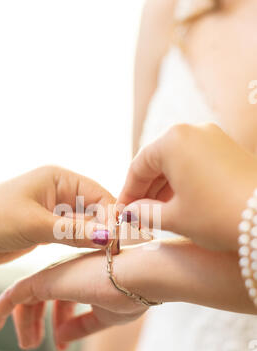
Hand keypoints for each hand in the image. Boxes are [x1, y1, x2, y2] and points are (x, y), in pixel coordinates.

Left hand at [0, 165, 114, 265]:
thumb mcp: (35, 224)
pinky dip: (83, 244)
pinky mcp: (49, 228)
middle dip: (107, 229)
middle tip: (117, 252)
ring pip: (87, 224)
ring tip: (108, 256)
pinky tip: (92, 256)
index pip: (100, 195)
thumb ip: (73, 230)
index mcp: (59, 178)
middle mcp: (60, 191)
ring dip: (96, 238)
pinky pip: (74, 234)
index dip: (113, 217)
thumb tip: (109, 237)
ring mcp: (55, 210)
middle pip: (97, 209)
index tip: (120, 240)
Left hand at [0, 248, 147, 347]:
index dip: (60, 320)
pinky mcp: (46, 279)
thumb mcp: (106, 316)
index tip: (61, 343)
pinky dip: (1, 309)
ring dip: (23, 323)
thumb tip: (61, 337)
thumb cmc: (134, 292)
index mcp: (83, 277)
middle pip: (40, 299)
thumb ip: (82, 326)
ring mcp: (56, 274)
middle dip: (35, 322)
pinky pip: (14, 295)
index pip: (62, 299)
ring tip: (27, 344)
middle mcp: (66, 272)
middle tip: (32, 344)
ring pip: (26, 299)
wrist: (144, 275)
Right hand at [118, 124, 256, 250]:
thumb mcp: (175, 218)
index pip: (138, 166)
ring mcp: (214, 138)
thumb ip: (145, 212)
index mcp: (173, 141)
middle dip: (146, 190)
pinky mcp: (229, 149)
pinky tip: (181, 204)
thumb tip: (132, 212)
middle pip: (158, 161)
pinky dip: (184, 182)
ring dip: (164, 188)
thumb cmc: (218, 216)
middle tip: (138, 216)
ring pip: (177, 162)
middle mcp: (193, 131)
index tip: (122, 212)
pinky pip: (196, 163)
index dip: (127, 192)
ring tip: (158, 215)